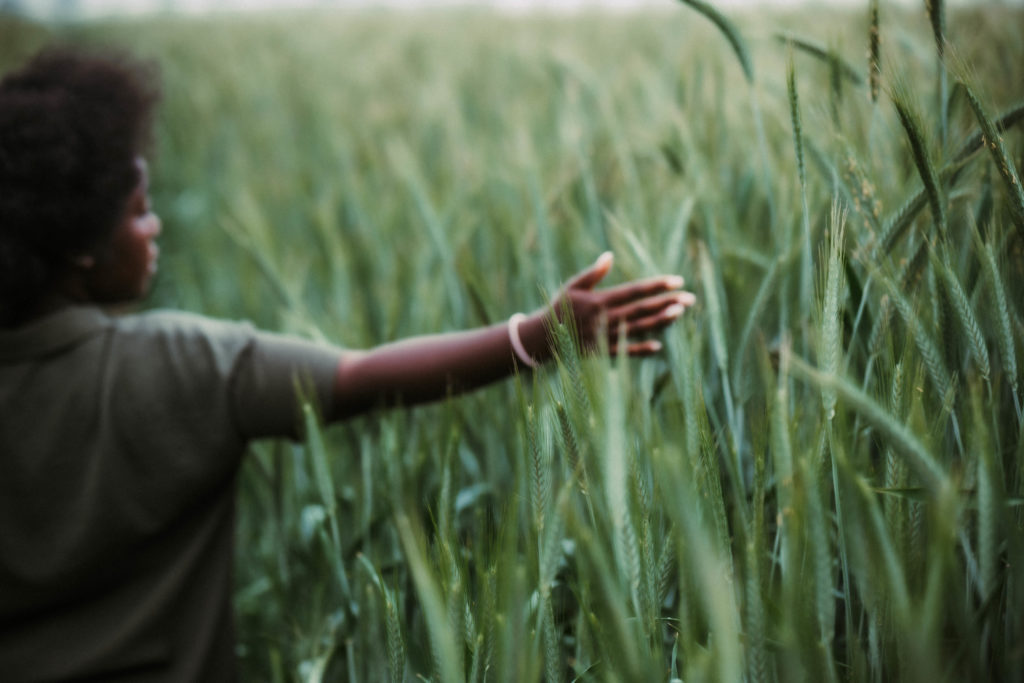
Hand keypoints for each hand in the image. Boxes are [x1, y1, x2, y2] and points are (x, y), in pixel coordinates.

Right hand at [545, 251, 695, 356]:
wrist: (540, 338)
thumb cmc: (559, 308)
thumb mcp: (573, 287)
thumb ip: (593, 273)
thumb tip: (610, 256)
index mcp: (599, 301)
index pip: (634, 291)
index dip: (656, 285)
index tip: (677, 280)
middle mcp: (605, 319)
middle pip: (642, 310)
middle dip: (667, 303)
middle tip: (690, 298)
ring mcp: (604, 337)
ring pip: (638, 329)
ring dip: (660, 322)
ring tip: (680, 313)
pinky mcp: (601, 352)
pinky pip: (624, 351)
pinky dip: (641, 350)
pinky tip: (658, 346)